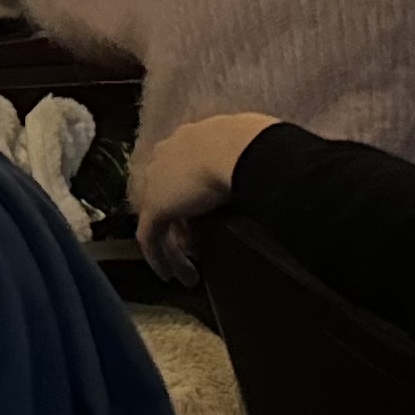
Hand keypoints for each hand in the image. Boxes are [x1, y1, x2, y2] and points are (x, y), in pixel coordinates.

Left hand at [130, 111, 279, 285]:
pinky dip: (158, 257)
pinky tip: (170, 275)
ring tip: (186, 274)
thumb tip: (264, 171)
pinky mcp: (155, 205)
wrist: (241, 149)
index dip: (193, 201)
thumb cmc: (254, 145)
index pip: (184, 174)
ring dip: (172, 249)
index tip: (205, 221)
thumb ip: (244, 161)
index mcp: (190, 139)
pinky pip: (149, 236)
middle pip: (168, 196)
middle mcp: (167, 156)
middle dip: (180, 225)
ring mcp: (156, 180)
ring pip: (159, 220)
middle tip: (195, 248)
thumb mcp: (248, 149)